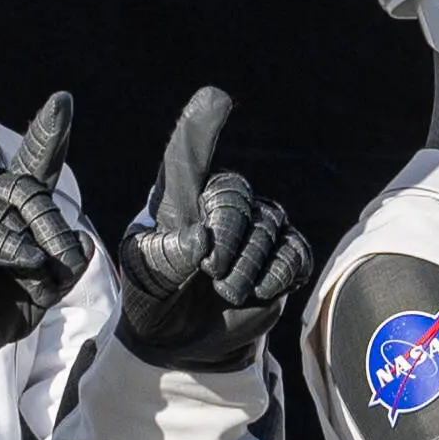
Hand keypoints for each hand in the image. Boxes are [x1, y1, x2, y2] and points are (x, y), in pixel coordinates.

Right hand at [0, 92, 95, 376]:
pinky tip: (30, 261)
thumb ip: (63, 268)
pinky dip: (13, 246)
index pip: (33, 166)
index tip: (63, 102)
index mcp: (8, 212)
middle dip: (56, 226)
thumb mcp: (38, 292)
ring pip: (13, 207)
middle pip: (30, 190)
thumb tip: (80, 243)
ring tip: (42, 278)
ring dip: (40, 241)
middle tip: (65, 265)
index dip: (47, 134)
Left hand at [112, 87, 313, 370]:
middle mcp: (220, 203)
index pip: (188, 157)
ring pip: (267, 228)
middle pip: (236, 196)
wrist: (181, 340)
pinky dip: (277, 276)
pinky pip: (294, 254)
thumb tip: (202, 239)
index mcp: (177, 198)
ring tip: (223, 291)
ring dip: (245, 268)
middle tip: (209, 274)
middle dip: (227, 239)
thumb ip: (167, 257)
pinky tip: (257, 290)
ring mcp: (256, 227)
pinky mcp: (282, 255)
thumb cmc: (154, 298)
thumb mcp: (145, 278)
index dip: (201, 128)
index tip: (215, 98)